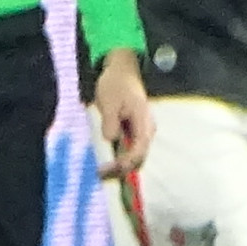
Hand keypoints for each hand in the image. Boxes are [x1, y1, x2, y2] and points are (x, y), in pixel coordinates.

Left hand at [91, 50, 152, 177]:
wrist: (121, 71)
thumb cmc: (116, 84)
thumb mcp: (109, 101)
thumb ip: (111, 121)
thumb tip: (112, 139)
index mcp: (144, 123)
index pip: (139, 151)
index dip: (124, 163)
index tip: (107, 168)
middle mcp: (146, 131)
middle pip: (139, 158)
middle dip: (121, 170)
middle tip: (100, 174)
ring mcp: (141, 133)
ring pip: (134, 157)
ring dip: (119, 167)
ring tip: (101, 173)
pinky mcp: (133, 133)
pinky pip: (129, 151)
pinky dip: (119, 159)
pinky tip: (105, 163)